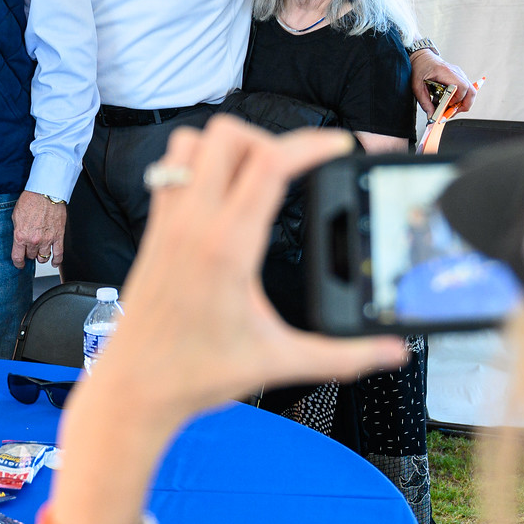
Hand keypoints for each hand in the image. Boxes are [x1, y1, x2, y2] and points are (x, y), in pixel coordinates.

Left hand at [10, 191, 66, 266]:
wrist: (46, 192)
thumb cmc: (31, 200)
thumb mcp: (16, 216)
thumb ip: (17, 230)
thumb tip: (18, 239)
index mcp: (21, 236)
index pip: (18, 257)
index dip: (18, 263)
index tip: (19, 264)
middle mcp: (33, 240)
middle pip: (31, 256)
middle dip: (30, 253)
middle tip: (30, 249)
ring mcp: (47, 240)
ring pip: (43, 257)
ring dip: (41, 256)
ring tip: (40, 253)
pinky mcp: (58, 237)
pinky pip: (58, 254)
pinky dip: (56, 261)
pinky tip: (54, 262)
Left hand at [69, 119, 405, 466]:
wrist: (133, 389)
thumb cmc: (193, 376)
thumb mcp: (279, 362)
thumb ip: (343, 355)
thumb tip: (390, 351)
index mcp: (226, 247)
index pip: (270, 164)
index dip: (312, 144)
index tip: (338, 146)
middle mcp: (192, 224)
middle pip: (228, 134)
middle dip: (271, 139)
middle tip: (296, 169)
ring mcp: (168, 222)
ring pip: (192, 142)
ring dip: (229, 147)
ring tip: (259, 177)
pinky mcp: (154, 230)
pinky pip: (170, 169)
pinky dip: (199, 164)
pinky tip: (224, 196)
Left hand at [412, 48, 474, 114]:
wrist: (421, 57)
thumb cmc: (420, 67)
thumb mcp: (417, 86)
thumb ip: (424, 102)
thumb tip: (431, 115)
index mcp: (445, 72)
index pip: (462, 86)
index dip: (458, 99)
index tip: (448, 106)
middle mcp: (456, 72)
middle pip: (471, 91)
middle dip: (464, 105)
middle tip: (452, 112)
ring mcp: (459, 74)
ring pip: (471, 91)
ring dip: (463, 103)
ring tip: (450, 109)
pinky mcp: (459, 77)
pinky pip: (466, 90)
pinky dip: (461, 99)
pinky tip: (451, 102)